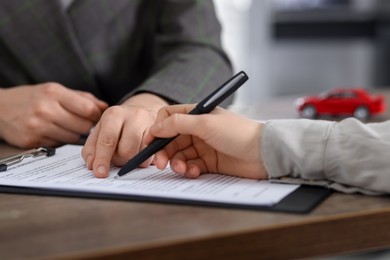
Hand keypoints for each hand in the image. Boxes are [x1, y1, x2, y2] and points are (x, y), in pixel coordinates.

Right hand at [0, 83, 107, 147]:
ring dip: (74, 135)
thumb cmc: (32, 98)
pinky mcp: (32, 141)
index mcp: (54, 93)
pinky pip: (58, 145)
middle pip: (83, 126)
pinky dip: (60, 141)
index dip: (97, 115)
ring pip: (73, 138)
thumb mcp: (55, 90)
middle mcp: (45, 109)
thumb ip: (82, 98)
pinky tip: (53, 132)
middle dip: (86, 127)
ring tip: (65, 127)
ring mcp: (37, 126)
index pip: (88, 109)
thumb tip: (105, 107)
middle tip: (81, 124)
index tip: (97, 117)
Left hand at [82, 93, 168, 177]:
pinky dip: (145, 159)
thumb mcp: (101, 131)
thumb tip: (92, 164)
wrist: (142, 111)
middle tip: (119, 158)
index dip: (103, 159)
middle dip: (120, 160)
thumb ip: (92, 148)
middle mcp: (133, 116)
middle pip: (126, 150)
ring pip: (140, 155)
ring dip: (133, 160)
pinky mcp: (161, 133)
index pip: (107, 140)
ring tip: (130, 152)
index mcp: (113, 114)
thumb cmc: (119, 125)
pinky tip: (140, 151)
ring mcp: (150, 123)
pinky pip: (153, 155)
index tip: (100, 172)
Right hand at [147, 104, 267, 178]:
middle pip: (171, 140)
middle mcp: (198, 130)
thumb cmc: (238, 133)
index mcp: (197, 115)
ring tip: (182, 169)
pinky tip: (194, 172)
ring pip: (179, 155)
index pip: (169, 118)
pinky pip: (191, 166)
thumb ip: (178, 124)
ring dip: (177, 163)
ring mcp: (203, 146)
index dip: (158, 129)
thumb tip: (155, 126)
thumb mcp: (205, 124)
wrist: (263, 153)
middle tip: (160, 163)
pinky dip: (189, 170)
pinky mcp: (209, 162)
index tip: (150, 142)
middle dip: (164, 151)